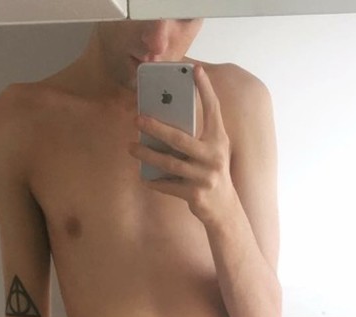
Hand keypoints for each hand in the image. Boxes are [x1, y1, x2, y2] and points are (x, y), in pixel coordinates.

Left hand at [130, 65, 235, 226]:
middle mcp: (214, 156)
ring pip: (170, 164)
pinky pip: (169, 186)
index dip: (205, 89)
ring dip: (147, 155)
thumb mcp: (210, 149)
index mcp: (219, 140)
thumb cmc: (211, 172)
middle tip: (137, 118)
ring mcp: (205, 177)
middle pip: (180, 139)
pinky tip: (143, 177)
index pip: (213, 109)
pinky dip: (155, 182)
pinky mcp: (195, 195)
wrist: (224, 208)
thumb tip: (164, 118)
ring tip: (131, 147)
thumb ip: (196, 134)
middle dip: (156, 128)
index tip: (195, 69)